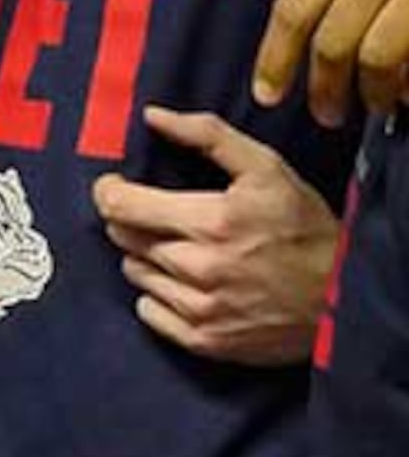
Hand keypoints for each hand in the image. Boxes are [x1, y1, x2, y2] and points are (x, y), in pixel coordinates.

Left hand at [92, 108, 340, 365]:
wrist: (345, 299)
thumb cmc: (306, 230)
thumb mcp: (267, 170)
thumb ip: (207, 136)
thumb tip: (154, 116)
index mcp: (211, 222)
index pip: (120, 205)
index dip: (110, 191)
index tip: (118, 187)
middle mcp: (200, 268)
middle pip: (123, 237)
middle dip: (134, 221)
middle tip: (163, 219)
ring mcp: (201, 308)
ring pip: (134, 272)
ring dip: (147, 258)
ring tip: (183, 251)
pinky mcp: (206, 340)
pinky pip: (148, 311)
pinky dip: (158, 296)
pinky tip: (185, 285)